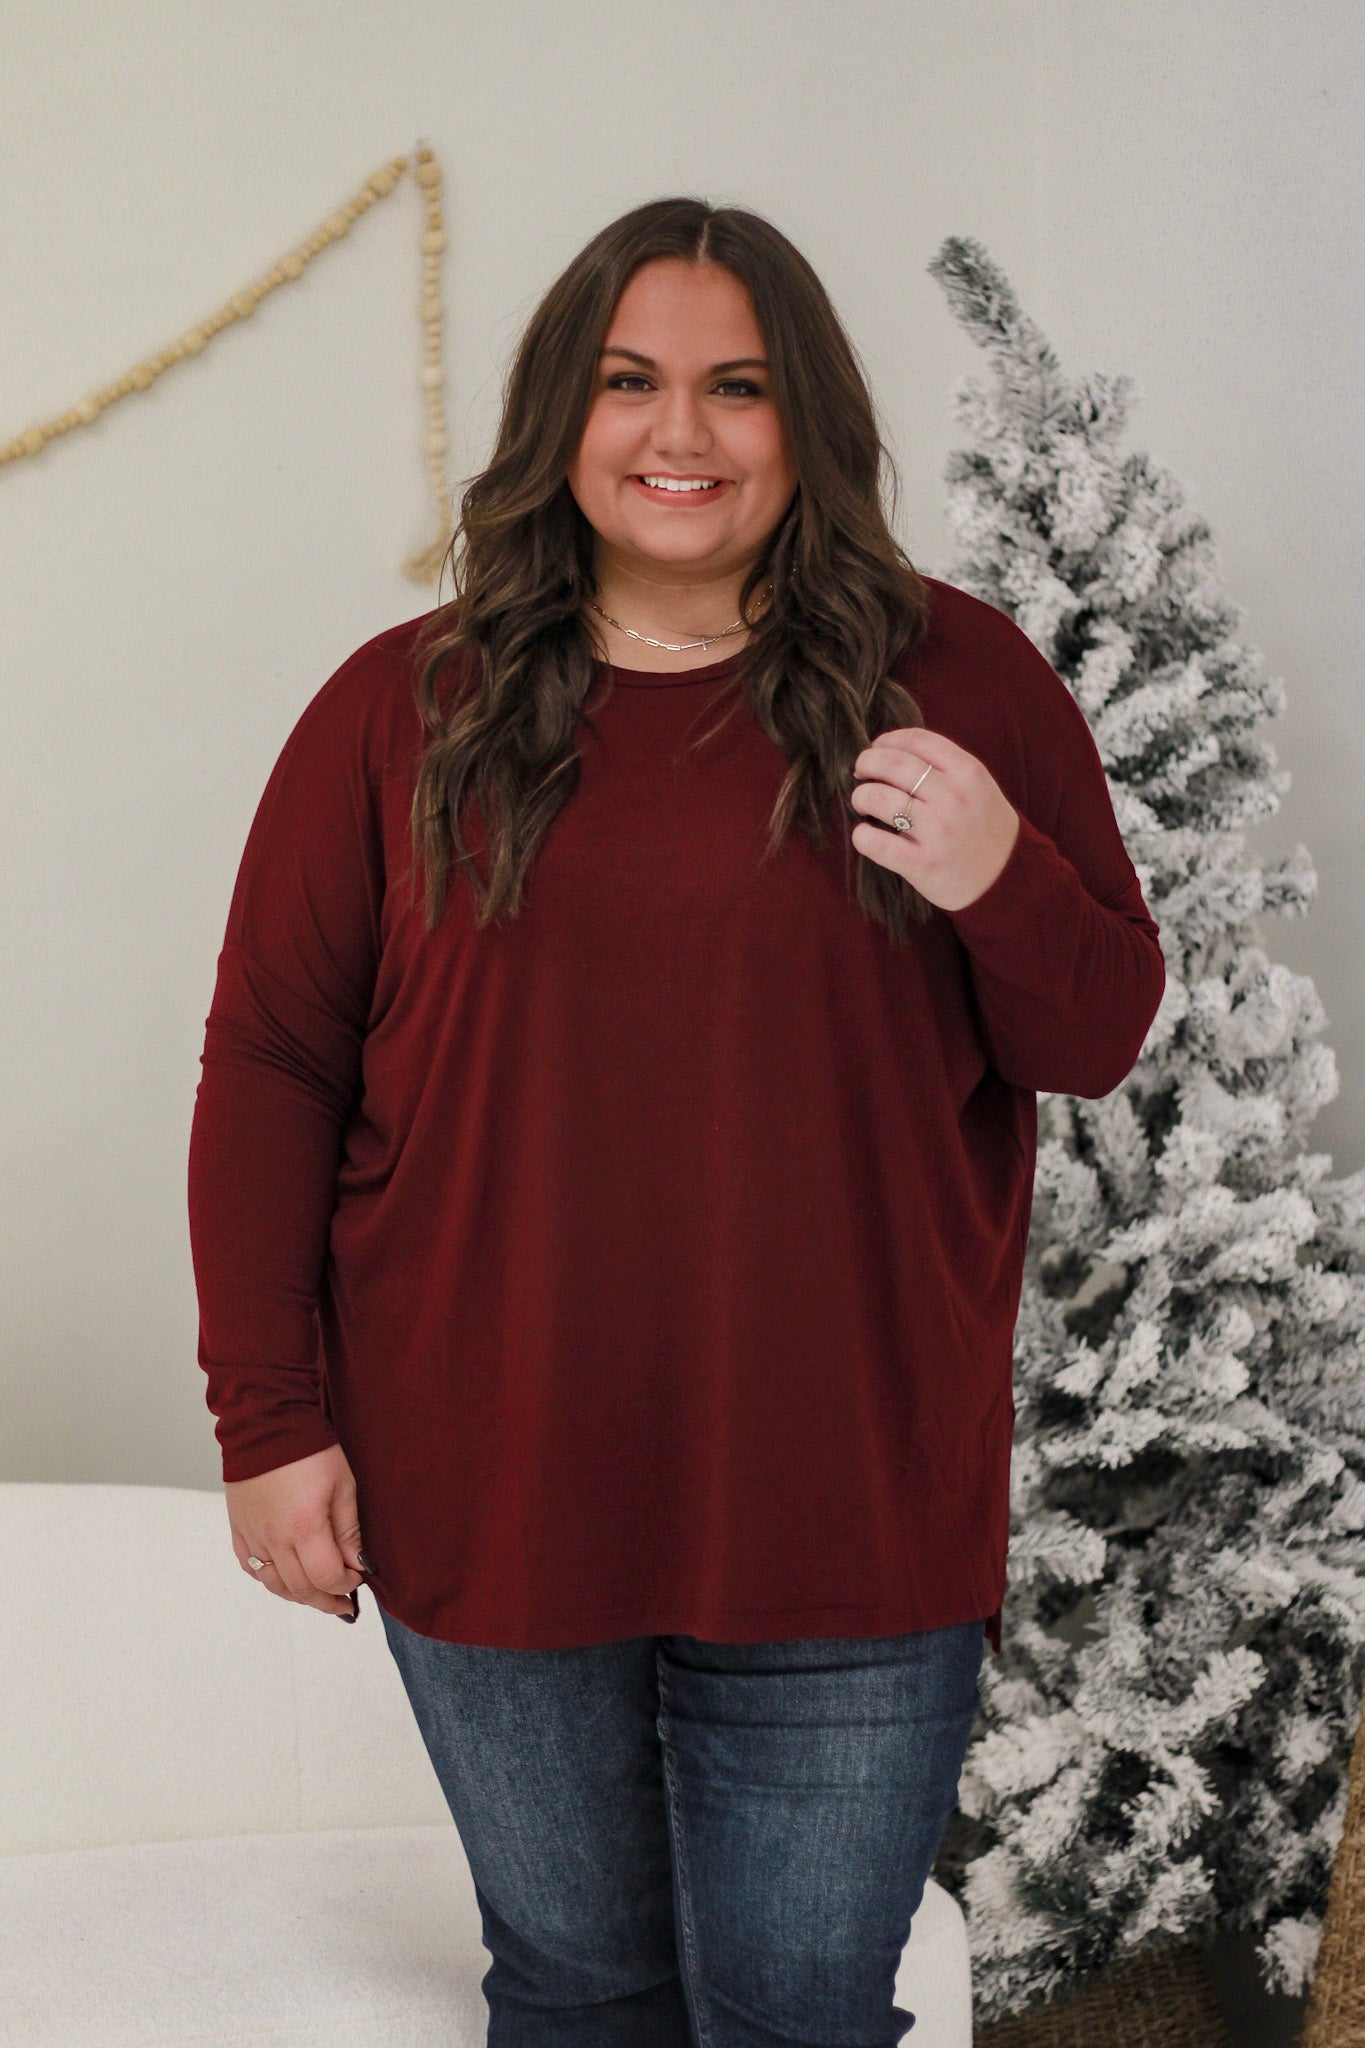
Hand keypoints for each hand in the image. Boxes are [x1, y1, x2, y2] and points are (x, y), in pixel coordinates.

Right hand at [225, 1443, 366, 1619]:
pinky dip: (270, 1579)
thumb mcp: (343, 1486)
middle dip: (327, 1600)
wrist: (268, 1424)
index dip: (346, 1585)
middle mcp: (274, 1538)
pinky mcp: (238, 1529)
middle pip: (301, 1589)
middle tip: (343, 1602)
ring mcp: (253, 1536)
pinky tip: (285, 1577)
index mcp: (303, 1527)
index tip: (358, 1577)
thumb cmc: (310, 1449)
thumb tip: (358, 1565)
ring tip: (318, 1594)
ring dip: (299, 1596)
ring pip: (274, 1585)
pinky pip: (251, 1568)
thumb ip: (349, 1531)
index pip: (326, 1578)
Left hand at [850, 726, 1019, 912]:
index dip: (888, 740)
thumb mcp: (979, 787)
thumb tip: (892, 751)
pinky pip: (876, 843)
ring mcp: (938, 831)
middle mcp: (952, 797)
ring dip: (860, 796)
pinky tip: (865, 835)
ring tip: (862, 802)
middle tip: (860, 771)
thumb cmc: (985, 828)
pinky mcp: (922, 864)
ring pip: (879, 798)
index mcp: (968, 772)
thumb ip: (945, 767)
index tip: (877, 747)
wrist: (1006, 878)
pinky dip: (862, 836)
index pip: (917, 740)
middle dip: (867, 763)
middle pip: (893, 764)